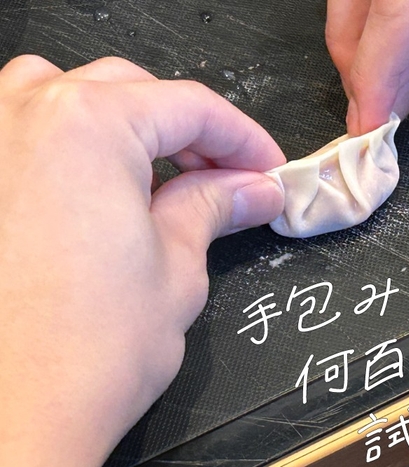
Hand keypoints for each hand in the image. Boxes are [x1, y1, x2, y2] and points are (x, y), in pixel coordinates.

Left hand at [0, 55, 284, 465]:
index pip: (191, 107)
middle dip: (190, 133)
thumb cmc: (83, 353)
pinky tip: (89, 188)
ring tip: (153, 174)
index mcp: (88, 125)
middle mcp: (23, 116)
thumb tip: (252, 189)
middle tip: (226, 180)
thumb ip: (214, 207)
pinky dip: (66, 142)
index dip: (244, 139)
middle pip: (133, 92)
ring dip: (121, 123)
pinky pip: (20, 130)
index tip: (265, 170)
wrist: (6, 420)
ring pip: (66, 95)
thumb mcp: (177, 267)